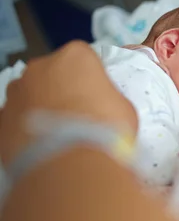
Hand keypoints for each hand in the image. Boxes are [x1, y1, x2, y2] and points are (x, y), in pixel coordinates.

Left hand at [0, 41, 137, 164]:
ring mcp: (16, 92)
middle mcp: (40, 66)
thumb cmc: (106, 129)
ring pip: (31, 95)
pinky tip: (44, 148)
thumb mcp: (123, 108)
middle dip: (63, 90)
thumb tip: (98, 104)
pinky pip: (18, 119)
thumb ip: (106, 97)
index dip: (92, 80)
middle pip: (53, 74)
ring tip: (60, 135)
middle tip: (79, 117)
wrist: (72, 165)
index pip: (84, 59)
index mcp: (75, 56)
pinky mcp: (1, 119)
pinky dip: (27, 129)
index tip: (99, 98)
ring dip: (42, 108)